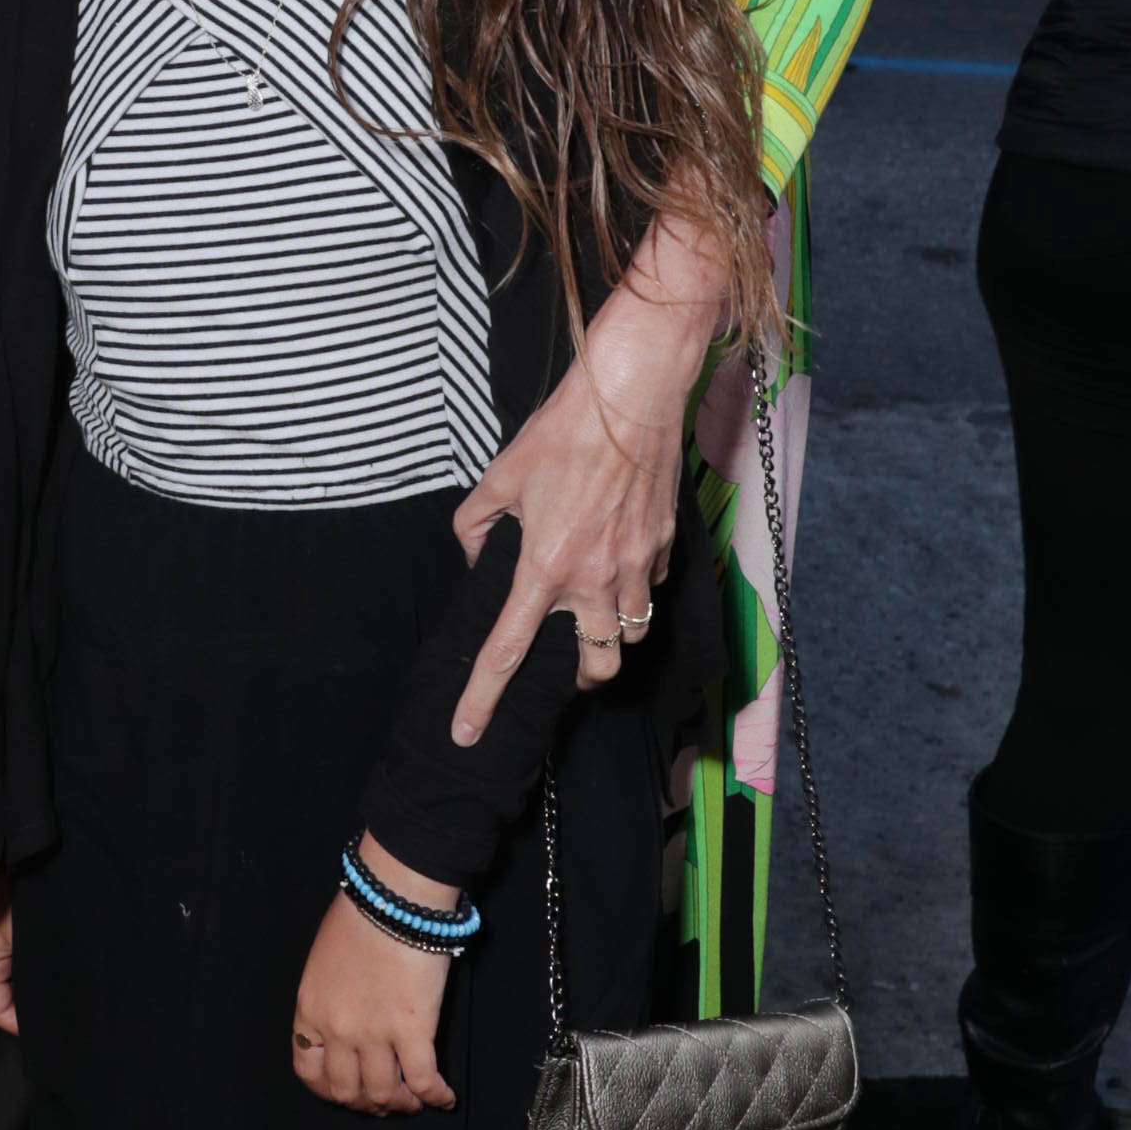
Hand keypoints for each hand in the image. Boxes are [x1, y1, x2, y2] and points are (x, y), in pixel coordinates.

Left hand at [291, 846, 459, 1114]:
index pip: (309, 1070)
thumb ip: (330, 997)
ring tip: (414, 1102)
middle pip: (347, 1090)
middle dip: (366, 1103)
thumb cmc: (359, 916)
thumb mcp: (324, 961)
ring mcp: (374, 1033)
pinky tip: (445, 1099)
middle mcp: (338, 1030)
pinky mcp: (413, 1030)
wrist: (392, 899)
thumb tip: (348, 1018)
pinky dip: (435, 1096)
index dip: (328, 1090)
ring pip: (384, 1092)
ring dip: (401, 1104)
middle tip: (384, 1102)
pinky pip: (424, 1078)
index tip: (347, 1092)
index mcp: (310, 1010)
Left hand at [447, 218, 733, 747]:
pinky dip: (635, 590)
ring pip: (632, 634)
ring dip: (612, 635)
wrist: (632, 395)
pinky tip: (619, 562)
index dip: (482, 700)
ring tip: (593, 611)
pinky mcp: (665, 546)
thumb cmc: (563, 430)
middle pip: (597, 668)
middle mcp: (595, 580)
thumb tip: (475, 552)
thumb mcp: (499, 475)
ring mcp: (637, 566)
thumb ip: (476, 524)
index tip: (465, 735)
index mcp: (543, 568)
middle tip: (561, 660)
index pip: (507, 653)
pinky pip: (651, 589)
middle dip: (579, 677)